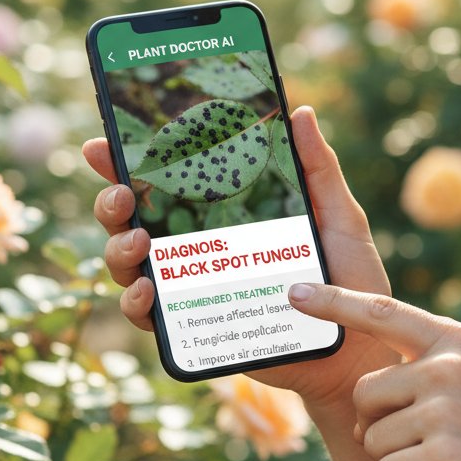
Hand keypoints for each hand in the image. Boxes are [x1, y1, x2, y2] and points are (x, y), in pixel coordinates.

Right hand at [82, 107, 396, 412]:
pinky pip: (148, 317)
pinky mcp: (195, 328)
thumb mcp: (338, 216)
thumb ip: (318, 168)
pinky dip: (136, 302)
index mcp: (223, 213)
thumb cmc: (350, 279)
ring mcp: (192, 287)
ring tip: (137, 242)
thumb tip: (301, 111)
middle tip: (121, 195)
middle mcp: (198, 247)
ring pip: (129, 265)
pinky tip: (147, 291)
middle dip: (111, 202)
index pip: (166, 182)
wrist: (358, 348)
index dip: (126, 162)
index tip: (102, 144)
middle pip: (132, 219)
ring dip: (118, 249)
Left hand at [287, 283, 460, 460]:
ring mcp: (444, 410)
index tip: (294, 292)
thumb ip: (444, 366)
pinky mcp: (442, 457)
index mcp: (458, 341)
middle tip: (433, 443)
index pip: (383, 312)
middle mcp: (446, 367)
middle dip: (385, 426)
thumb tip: (381, 384)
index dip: (333, 302)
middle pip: (367, 394)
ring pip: (375, 441)